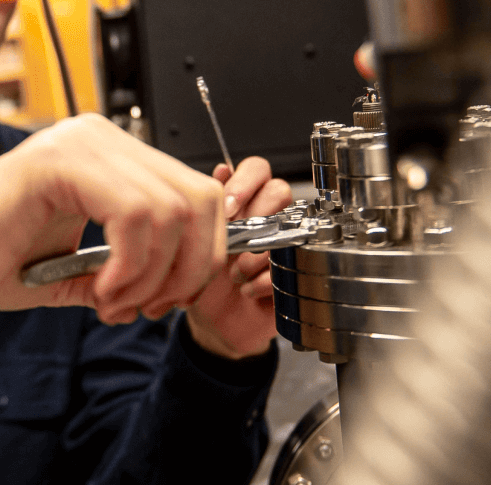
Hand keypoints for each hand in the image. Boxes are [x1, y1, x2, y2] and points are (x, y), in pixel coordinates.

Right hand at [0, 115, 226, 323]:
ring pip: (171, 210)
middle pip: (197, 197)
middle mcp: (99, 136)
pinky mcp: (61, 162)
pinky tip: (99, 290)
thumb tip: (178, 285)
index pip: (195, 193)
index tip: (164, 300)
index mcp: (107, 153)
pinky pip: (134, 215)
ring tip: (112, 302)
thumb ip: (128, 266)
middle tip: (148, 307)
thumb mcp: (76, 267)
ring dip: (151, 275)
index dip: (196, 255)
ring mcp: (81, 143)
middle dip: (185, 267)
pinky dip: (128, 266)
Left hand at [185, 157, 289, 359]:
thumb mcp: (195, 240)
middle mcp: (267, 216)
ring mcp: (285, 242)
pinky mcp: (295, 271)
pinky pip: (291, 264)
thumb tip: (221, 170)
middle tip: (237, 238)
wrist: (215, 322)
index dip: (246, 182)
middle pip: (280, 190)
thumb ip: (208, 204)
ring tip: (235, 273)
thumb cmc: (204, 277)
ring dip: (257, 253)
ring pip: (288, 227)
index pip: (256, 168)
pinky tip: (246, 290)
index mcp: (243, 201)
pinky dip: (264, 280)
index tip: (228, 208)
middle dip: (257, 215)